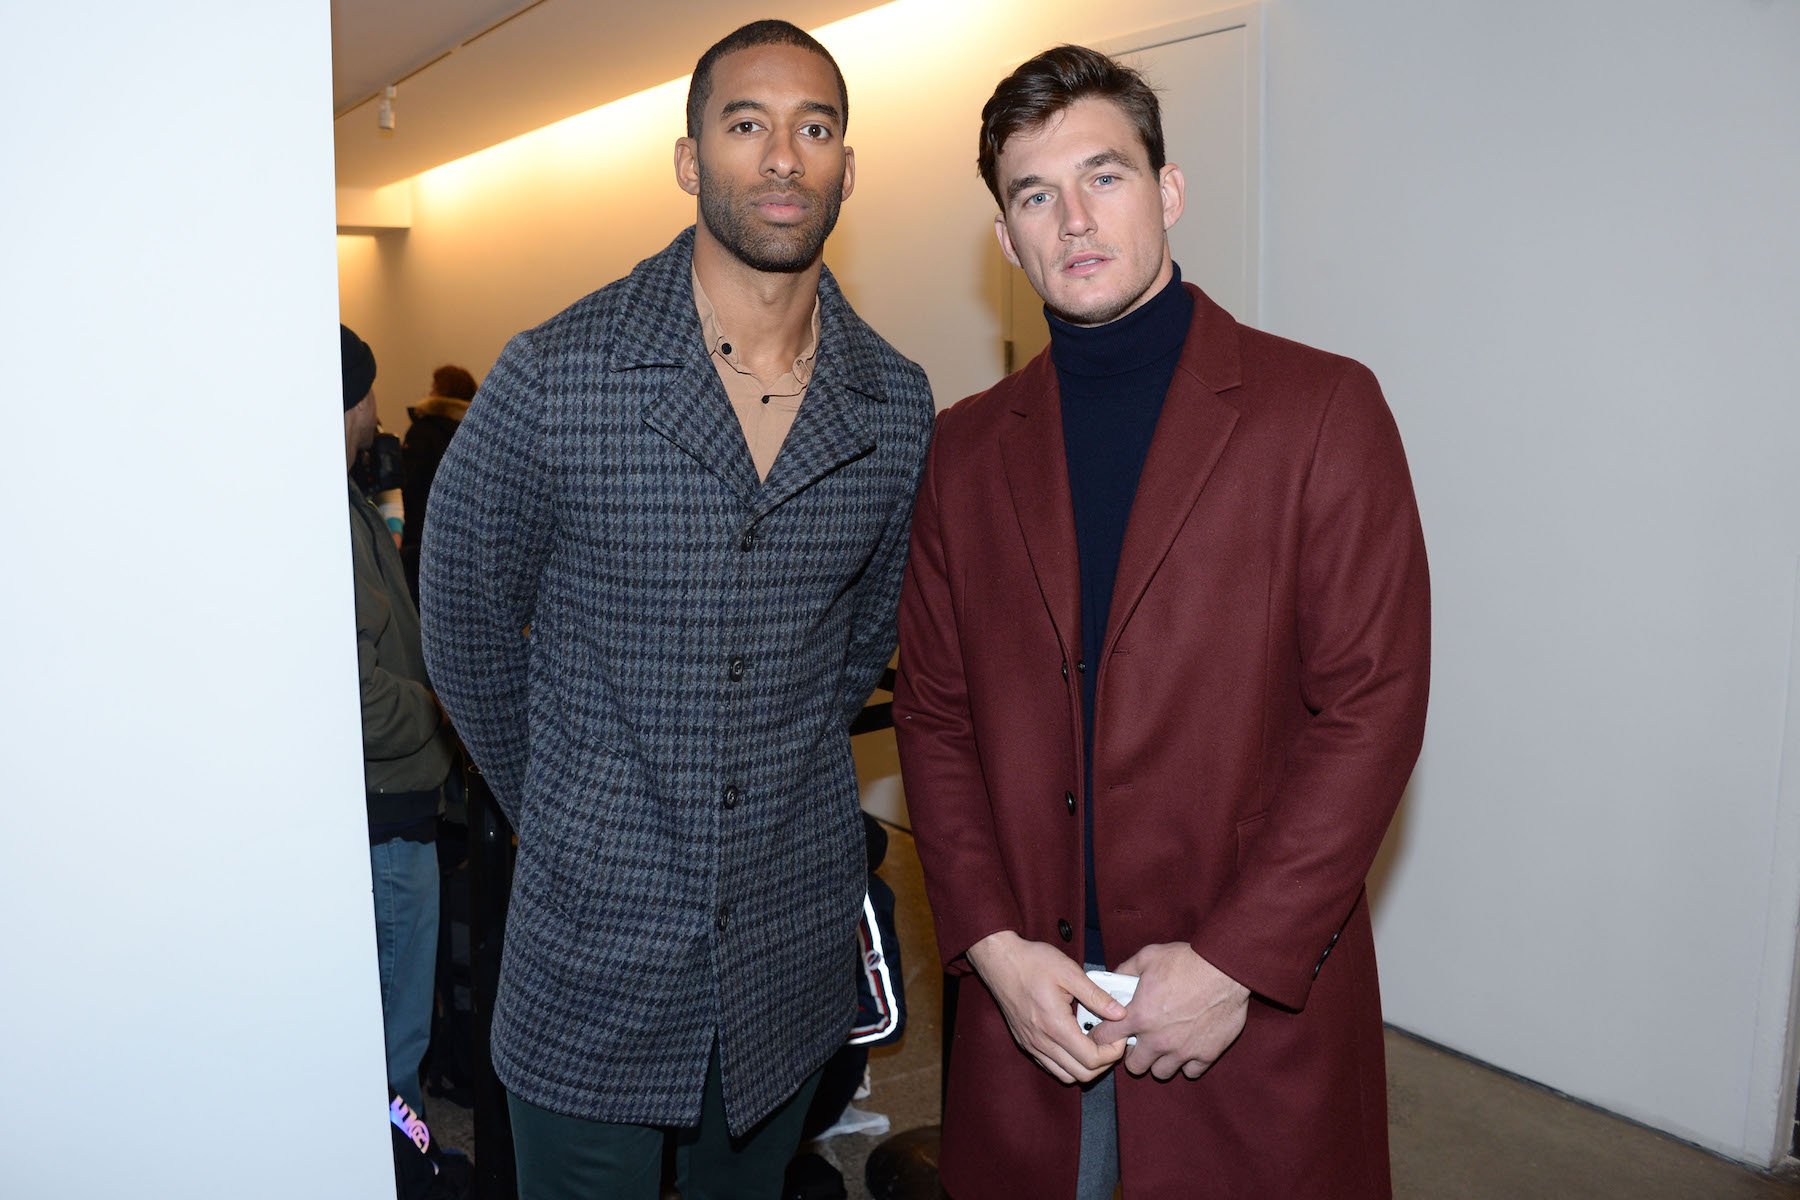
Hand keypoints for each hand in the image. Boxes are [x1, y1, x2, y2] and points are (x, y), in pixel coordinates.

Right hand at [966, 930, 1127, 1084]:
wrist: (999, 961)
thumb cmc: (1032, 962)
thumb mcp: (1069, 972)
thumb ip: (1096, 996)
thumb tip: (1120, 1013)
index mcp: (1055, 1025)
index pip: (1092, 1059)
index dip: (1113, 1052)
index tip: (1119, 1035)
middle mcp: (1042, 1042)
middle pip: (1082, 1075)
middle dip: (1104, 1063)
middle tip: (1111, 1041)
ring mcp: (1032, 1045)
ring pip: (1066, 1075)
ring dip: (1085, 1066)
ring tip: (1093, 1041)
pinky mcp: (1026, 1043)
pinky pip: (1051, 1066)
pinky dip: (1068, 1063)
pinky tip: (1074, 1040)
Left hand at [1091, 942, 1248, 1080]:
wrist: (1224, 969)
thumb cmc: (1186, 961)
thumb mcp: (1148, 956)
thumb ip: (1126, 970)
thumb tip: (1116, 977)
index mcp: (1139, 1016)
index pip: (1105, 1039)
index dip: (1102, 1036)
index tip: (1107, 1033)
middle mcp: (1158, 1039)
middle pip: (1134, 1066)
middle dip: (1134, 1055)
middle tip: (1140, 1041)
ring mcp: (1182, 1050)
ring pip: (1161, 1073)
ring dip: (1160, 1061)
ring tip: (1164, 1046)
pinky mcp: (1206, 1054)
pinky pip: (1190, 1072)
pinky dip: (1187, 1063)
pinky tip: (1187, 1048)